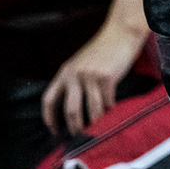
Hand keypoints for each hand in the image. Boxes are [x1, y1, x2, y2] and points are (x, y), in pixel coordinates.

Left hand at [42, 20, 147, 135]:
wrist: (121, 32)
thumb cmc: (103, 49)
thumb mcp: (81, 63)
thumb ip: (74, 80)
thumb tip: (72, 107)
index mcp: (64, 72)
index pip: (49, 99)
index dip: (49, 118)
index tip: (54, 130)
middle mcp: (74, 75)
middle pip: (70, 110)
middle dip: (75, 127)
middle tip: (80, 136)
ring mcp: (91, 76)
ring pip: (90, 109)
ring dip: (94, 123)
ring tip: (97, 131)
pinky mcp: (107, 78)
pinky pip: (107, 102)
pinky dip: (110, 111)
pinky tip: (113, 114)